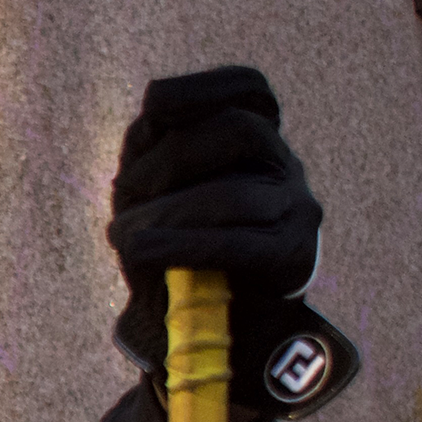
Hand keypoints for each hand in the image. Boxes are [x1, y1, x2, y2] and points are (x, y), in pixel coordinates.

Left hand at [106, 66, 354, 416]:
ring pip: (235, 193)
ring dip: (166, 214)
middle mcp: (283, 167)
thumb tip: (155, 114)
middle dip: (169, 160)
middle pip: (237, 131)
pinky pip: (240, 244)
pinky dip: (182, 246)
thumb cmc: (167, 252)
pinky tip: (142, 251)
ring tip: (126, 240)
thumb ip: (151, 148)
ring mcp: (297, 210)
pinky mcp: (294, 258)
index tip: (154, 105)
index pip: (248, 89)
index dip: (203, 88)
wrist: (199, 333)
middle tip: (125, 194)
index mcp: (253, 141)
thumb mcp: (149, 192)